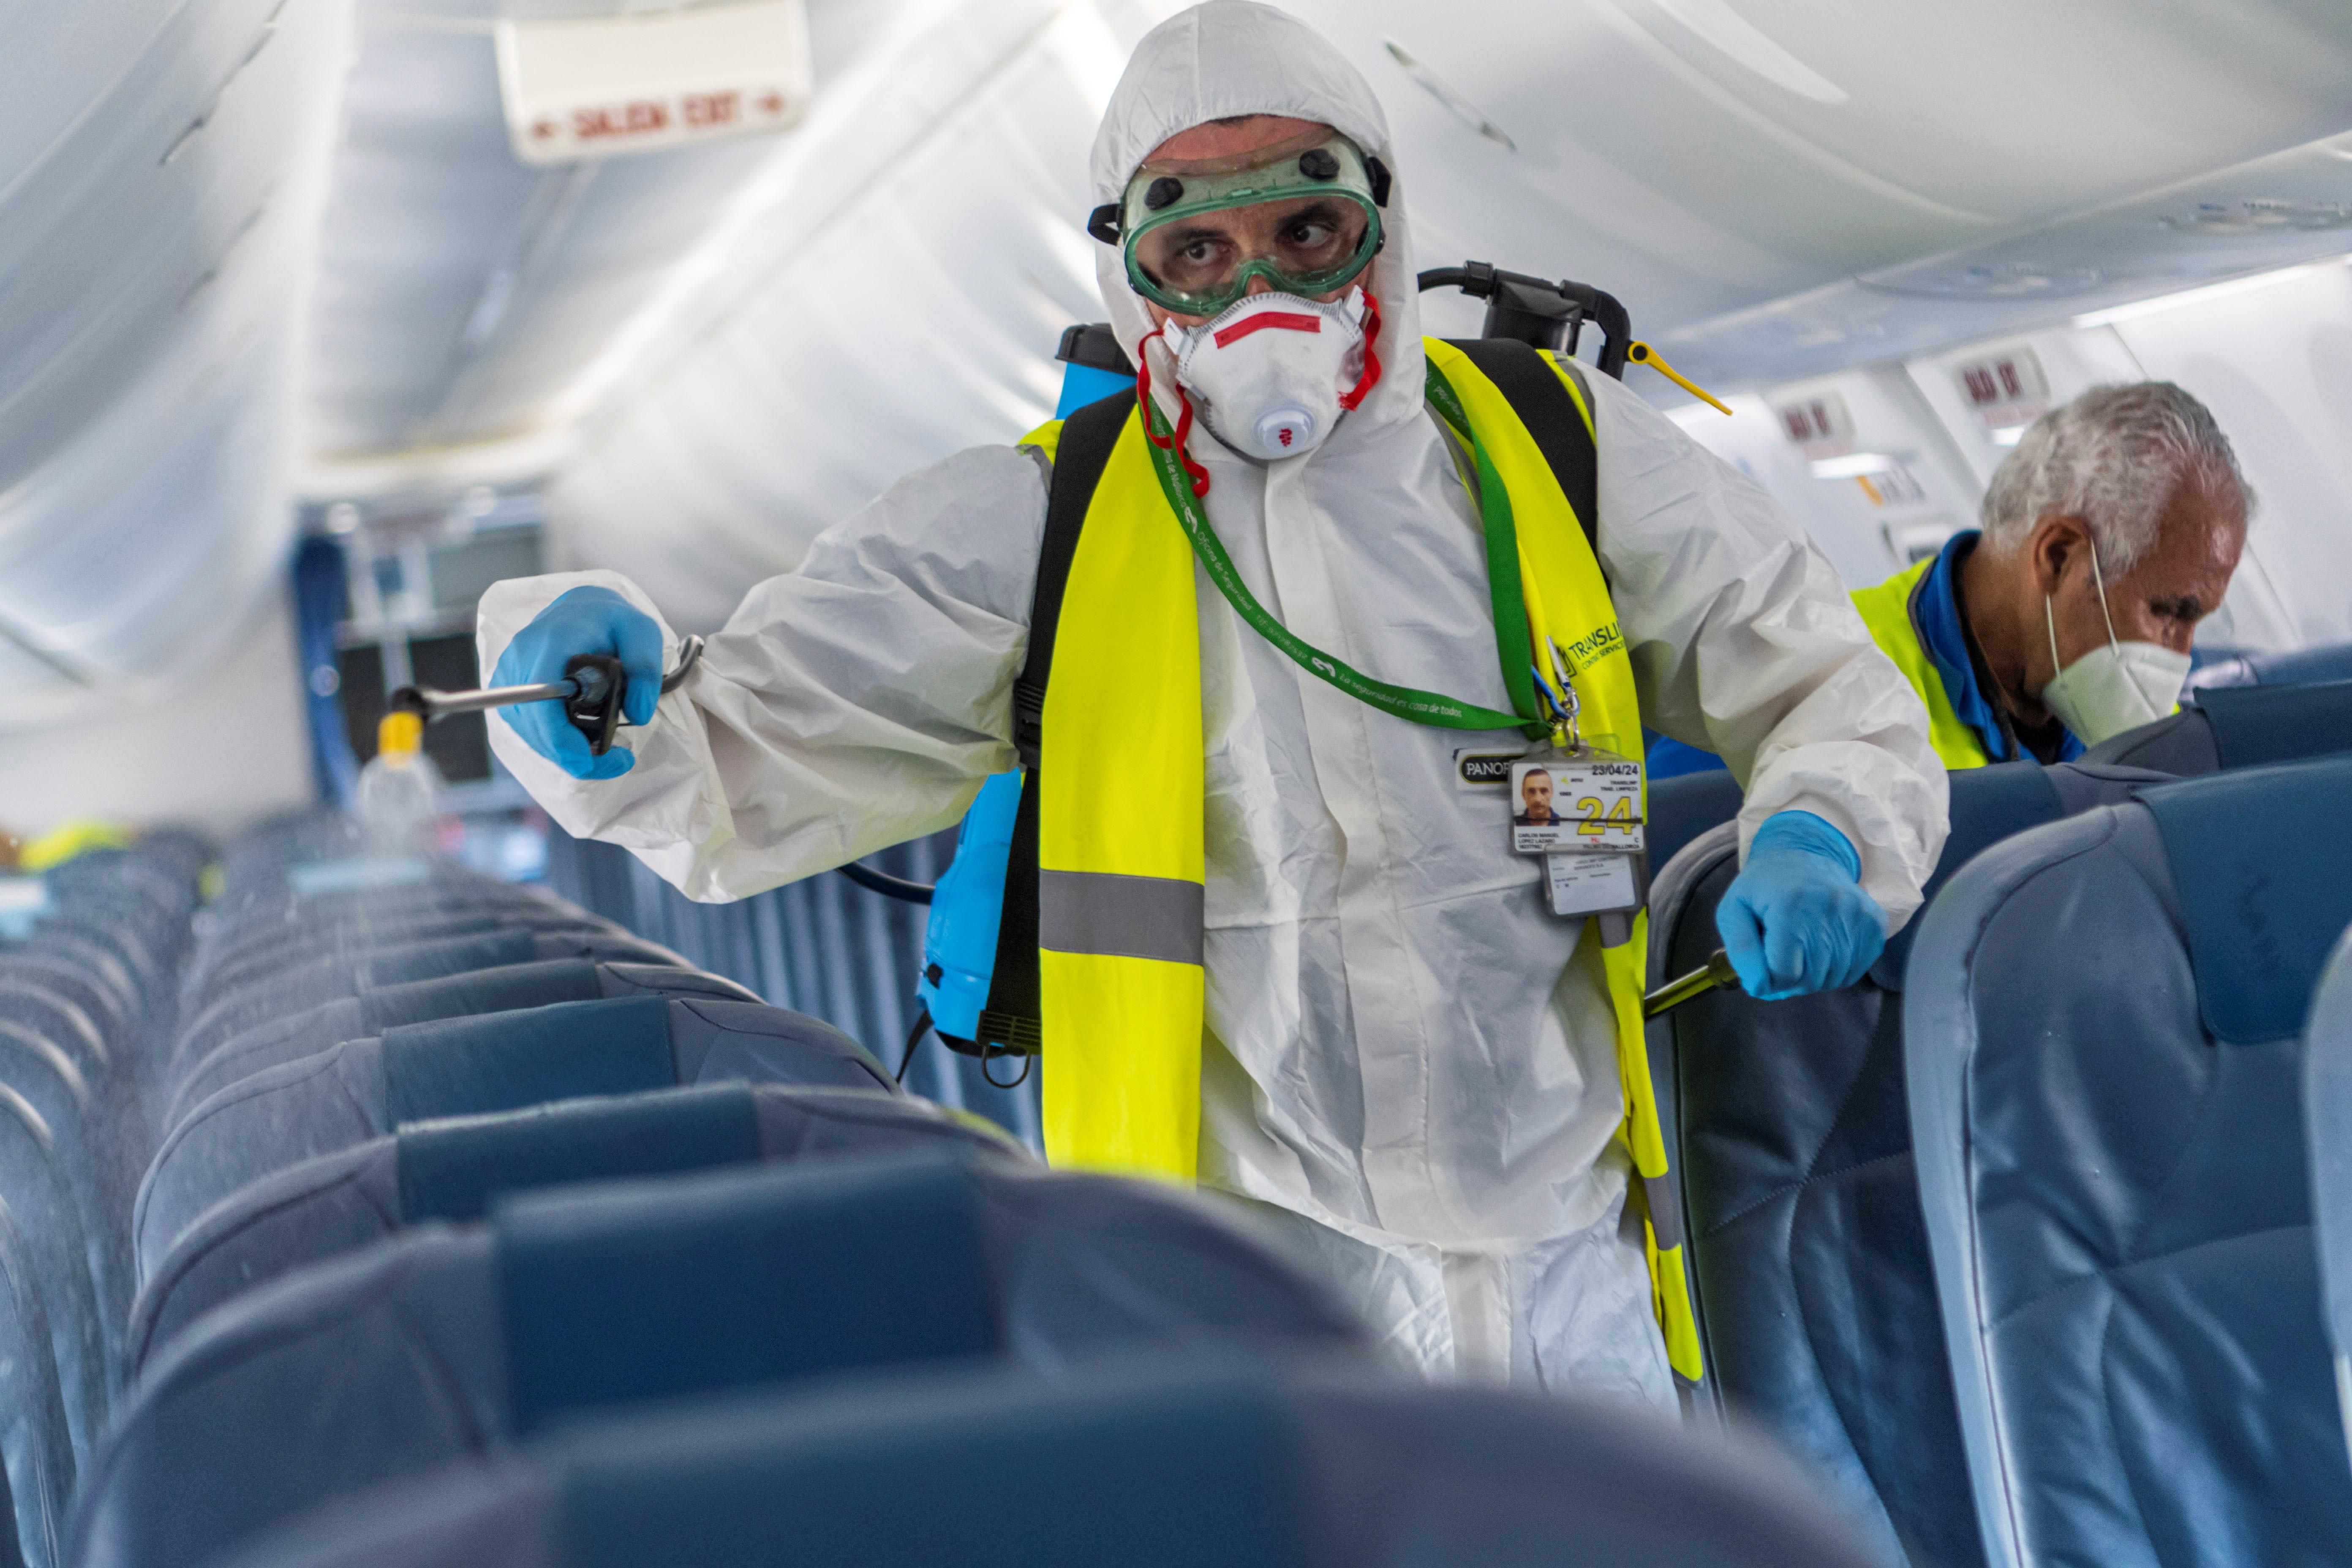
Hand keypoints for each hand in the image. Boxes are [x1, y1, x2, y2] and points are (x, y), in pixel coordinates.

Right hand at [490, 586, 663, 779]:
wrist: (581, 607)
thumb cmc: (612, 619)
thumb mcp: (642, 632)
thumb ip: (646, 668)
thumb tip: (638, 714)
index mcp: (552, 641)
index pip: (543, 701)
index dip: (562, 740)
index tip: (595, 759)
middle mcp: (522, 656)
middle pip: (534, 724)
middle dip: (573, 755)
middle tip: (617, 762)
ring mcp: (510, 671)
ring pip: (528, 729)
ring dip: (563, 751)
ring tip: (604, 753)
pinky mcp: (508, 684)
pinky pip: (524, 724)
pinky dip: (552, 740)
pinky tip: (579, 741)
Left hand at [1715, 811, 1887, 999]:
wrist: (1805, 854)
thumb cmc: (1764, 887)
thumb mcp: (1734, 911)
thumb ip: (1741, 951)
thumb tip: (1759, 987)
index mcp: (1789, 906)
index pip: (1783, 973)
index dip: (1769, 979)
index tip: (1764, 965)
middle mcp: (1829, 909)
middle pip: (1810, 980)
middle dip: (1791, 980)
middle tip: (1782, 957)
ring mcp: (1857, 916)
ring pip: (1834, 979)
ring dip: (1814, 976)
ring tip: (1802, 949)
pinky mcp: (1874, 923)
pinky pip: (1855, 970)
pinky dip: (1836, 969)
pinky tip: (1823, 946)